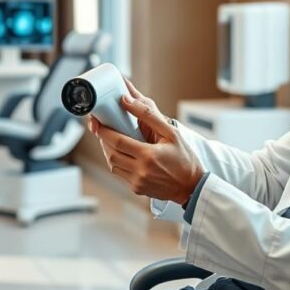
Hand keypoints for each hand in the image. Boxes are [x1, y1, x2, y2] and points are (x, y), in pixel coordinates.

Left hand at [86, 79, 203, 205]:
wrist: (192, 186)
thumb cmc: (184, 158)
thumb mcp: (172, 133)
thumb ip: (148, 116)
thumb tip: (127, 101)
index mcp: (148, 155)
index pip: (117, 141)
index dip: (103, 130)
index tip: (98, 122)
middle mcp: (140, 171)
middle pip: (111, 153)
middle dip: (104, 140)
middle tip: (102, 129)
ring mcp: (137, 182)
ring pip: (112, 165)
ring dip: (109, 152)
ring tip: (112, 140)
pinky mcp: (137, 189)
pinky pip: (119, 174)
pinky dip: (118, 162)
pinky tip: (124, 154)